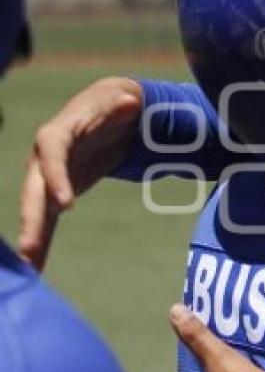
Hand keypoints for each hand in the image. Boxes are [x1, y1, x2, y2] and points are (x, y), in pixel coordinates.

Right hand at [18, 76, 143, 269]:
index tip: (66, 204)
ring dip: (32, 240)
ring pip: (36, 212)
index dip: (56, 178)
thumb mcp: (119, 99)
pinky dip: (42, 245)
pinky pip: (46, 223)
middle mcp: (44, 159)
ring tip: (28, 271)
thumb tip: (130, 103)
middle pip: (34, 191)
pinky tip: (36, 271)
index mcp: (57, 134)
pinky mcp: (54, 197)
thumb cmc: (112, 104)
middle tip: (28, 250)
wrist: (103, 114)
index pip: (53, 155)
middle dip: (31, 220)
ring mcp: (46, 180)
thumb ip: (121, 105)